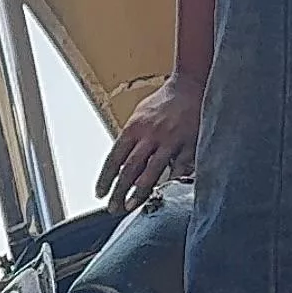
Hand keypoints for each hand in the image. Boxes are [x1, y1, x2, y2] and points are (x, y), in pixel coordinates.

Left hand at [96, 77, 199, 208]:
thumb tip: (119, 162)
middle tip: (113, 207)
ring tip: (132, 205)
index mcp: (134, 127)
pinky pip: (180, 167)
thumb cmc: (165, 100)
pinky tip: (166, 193)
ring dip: (140, 192)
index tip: (100, 193)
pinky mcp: (189, 143)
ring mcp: (170, 139)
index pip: (114, 158)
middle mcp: (150, 134)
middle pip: (129, 169)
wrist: (191, 84)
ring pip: (152, 171)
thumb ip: (131, 138)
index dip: (105, 178)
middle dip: (119, 191)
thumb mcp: (140, 114)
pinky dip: (172, 181)